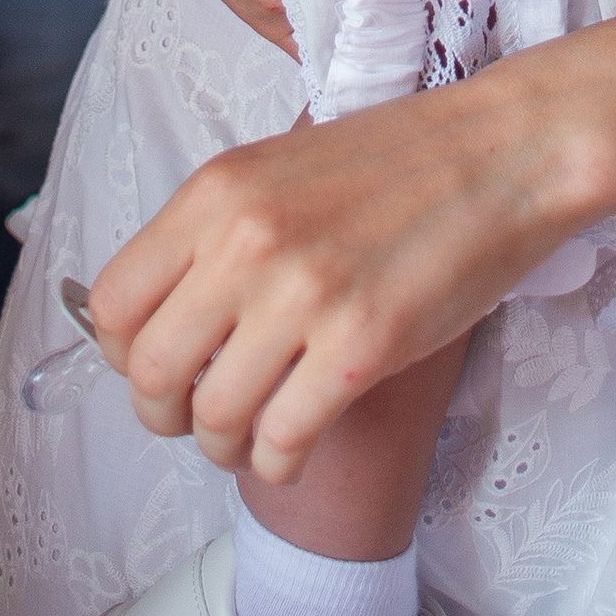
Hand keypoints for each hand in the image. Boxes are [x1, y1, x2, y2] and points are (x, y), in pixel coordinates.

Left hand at [86, 52, 582, 485]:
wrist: (503, 153)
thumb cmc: (400, 163)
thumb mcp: (281, 169)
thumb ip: (217, 233)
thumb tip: (163, 315)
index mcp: (217, 194)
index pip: (111, 305)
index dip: (124, 356)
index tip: (158, 367)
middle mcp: (245, 243)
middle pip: (151, 374)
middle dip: (165, 416)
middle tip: (198, 419)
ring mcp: (303, 296)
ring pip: (213, 418)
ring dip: (225, 446)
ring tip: (253, 437)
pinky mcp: (360, 347)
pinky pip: (282, 441)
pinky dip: (278, 462)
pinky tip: (294, 447)